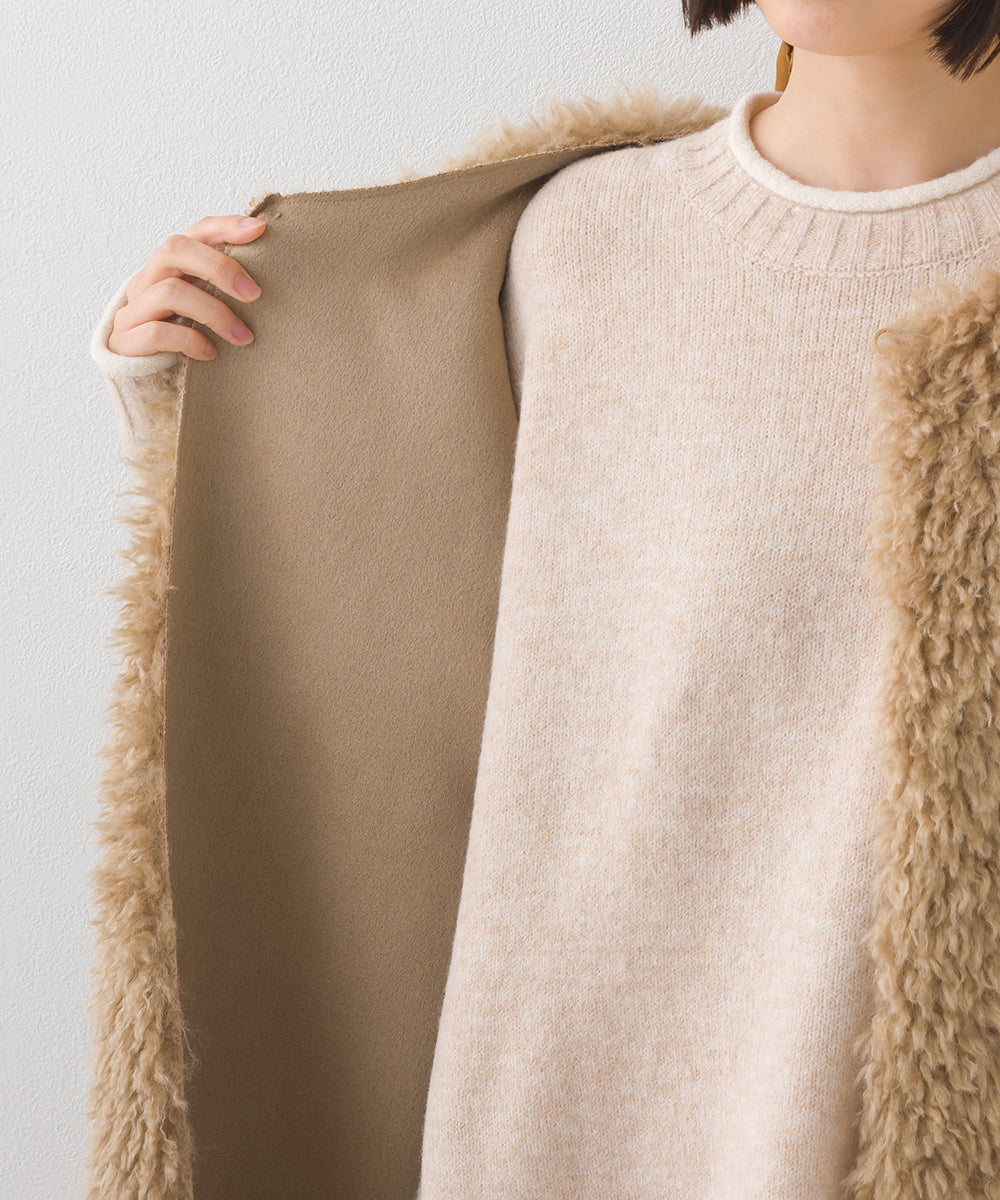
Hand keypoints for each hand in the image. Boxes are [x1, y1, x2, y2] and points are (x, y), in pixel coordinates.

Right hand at [107, 214, 265, 359]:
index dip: (225, 227)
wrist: (146, 385)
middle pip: (175, 250)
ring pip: (170, 292)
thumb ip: (223, 290)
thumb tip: (267, 276)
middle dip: (219, 267)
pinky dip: (190, 341)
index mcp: (169, 269)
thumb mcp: (206, 311)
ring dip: (215, 313)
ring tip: (243, 337)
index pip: (195, 233)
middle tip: (254, 294)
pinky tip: (211, 354)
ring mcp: (132, 310)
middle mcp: (146, 281)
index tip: (259, 230)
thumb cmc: (184, 342)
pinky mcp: (125, 342)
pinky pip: (158, 332)